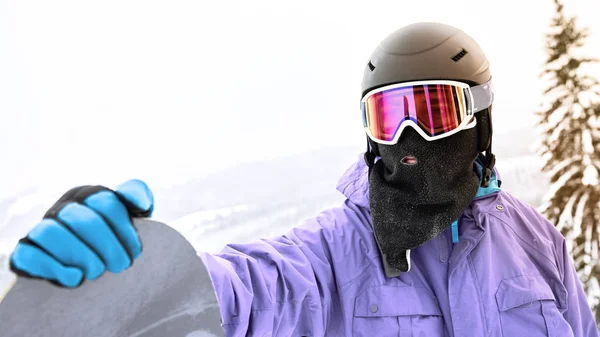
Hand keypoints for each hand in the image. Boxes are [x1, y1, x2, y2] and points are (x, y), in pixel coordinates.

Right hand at [9, 179, 153, 287]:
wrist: (87, 263)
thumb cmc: (114, 234)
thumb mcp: (131, 214)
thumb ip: (137, 197)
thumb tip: (140, 202)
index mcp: (89, 195)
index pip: (106, 203)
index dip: (125, 230)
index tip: (135, 252)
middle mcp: (63, 208)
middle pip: (82, 219)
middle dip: (107, 246)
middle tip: (120, 265)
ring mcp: (41, 228)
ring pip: (51, 232)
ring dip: (80, 255)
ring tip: (97, 271)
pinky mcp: (26, 251)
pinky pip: (29, 254)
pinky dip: (55, 267)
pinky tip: (76, 277)